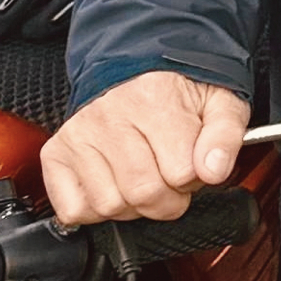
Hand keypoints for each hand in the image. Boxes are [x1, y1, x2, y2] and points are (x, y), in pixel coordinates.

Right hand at [42, 72, 251, 225]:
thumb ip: (225, 137)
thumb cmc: (179, 91)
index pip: (181, 171)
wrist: (137, 69)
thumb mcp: (220, 103)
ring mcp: (78, 136)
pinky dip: (96, 211)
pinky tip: (113, 185)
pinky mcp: (56, 155)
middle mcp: (109, 115)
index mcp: (154, 97)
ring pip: (109, 206)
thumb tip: (214, 170)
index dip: (195, 178)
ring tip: (143, 178)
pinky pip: (75, 210)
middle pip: (143, 193)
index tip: (194, 165)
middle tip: (171, 178)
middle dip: (168, 199)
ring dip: (133, 206)